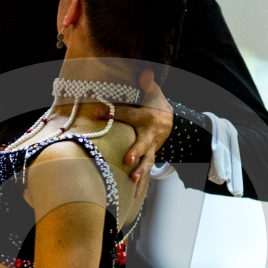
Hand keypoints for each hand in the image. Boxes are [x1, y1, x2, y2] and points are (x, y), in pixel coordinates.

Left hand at [94, 69, 173, 185]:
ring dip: (140, 172)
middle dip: (136, 152)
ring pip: (147, 161)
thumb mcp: (152, 91)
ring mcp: (152, 148)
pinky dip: (140, 184)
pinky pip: (145, 171)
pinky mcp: (150, 157)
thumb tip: (144, 72)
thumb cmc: (154, 103)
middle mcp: (152, 135)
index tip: (97, 113)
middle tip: (127, 160)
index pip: (130, 114)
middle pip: (144, 143)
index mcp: (149, 117)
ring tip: (133, 181)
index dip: (115, 114)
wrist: (171, 120)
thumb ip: (147, 84)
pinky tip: (133, 196)